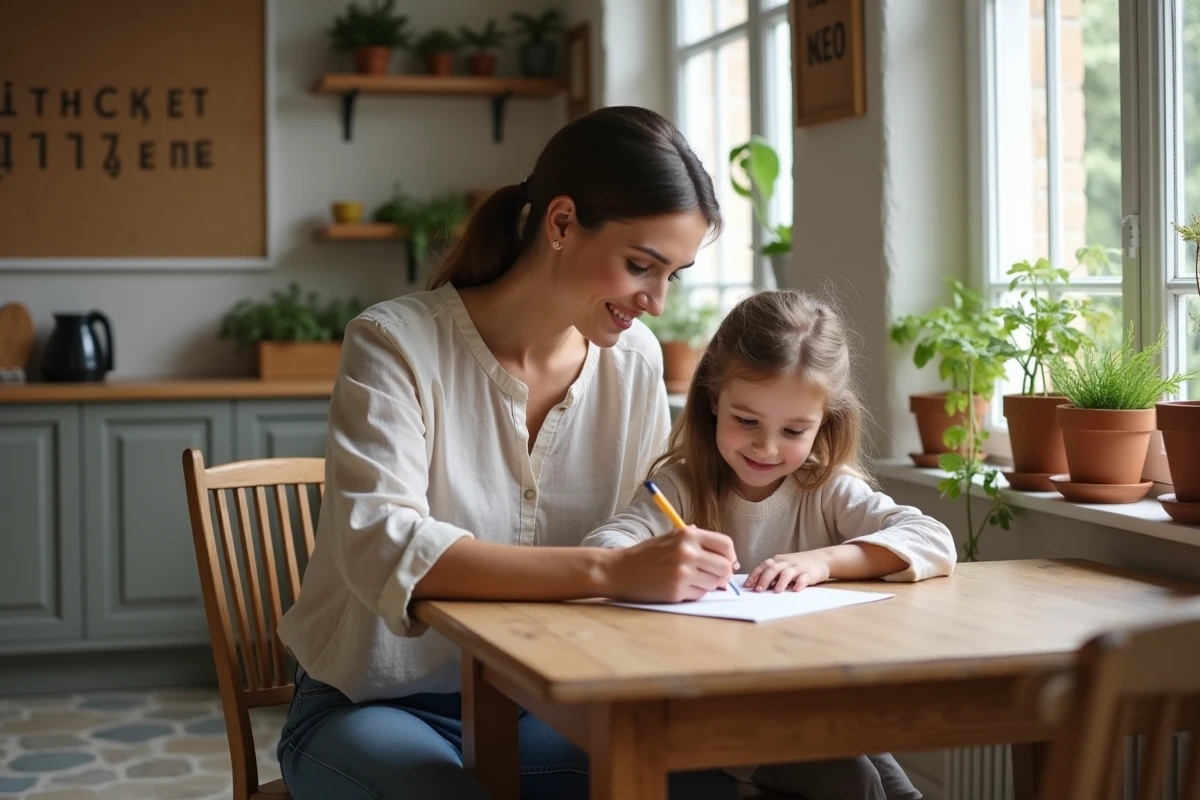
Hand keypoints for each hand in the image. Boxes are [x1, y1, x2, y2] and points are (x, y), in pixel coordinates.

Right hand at [606, 526, 738, 602]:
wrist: (619, 570)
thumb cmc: (646, 555)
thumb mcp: (671, 537)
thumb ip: (697, 541)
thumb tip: (727, 555)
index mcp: (688, 535)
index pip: (725, 544)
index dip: (730, 556)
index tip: (727, 562)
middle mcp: (687, 552)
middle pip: (725, 567)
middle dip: (723, 574)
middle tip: (715, 577)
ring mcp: (682, 573)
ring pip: (714, 583)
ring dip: (708, 584)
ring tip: (691, 580)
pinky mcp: (676, 591)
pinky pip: (700, 595)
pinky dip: (694, 593)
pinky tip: (680, 587)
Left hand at [744, 551, 830, 592]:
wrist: (822, 559)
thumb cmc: (798, 565)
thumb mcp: (784, 566)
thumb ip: (772, 574)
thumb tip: (757, 586)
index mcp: (777, 560)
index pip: (763, 566)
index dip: (754, 575)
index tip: (747, 586)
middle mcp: (786, 562)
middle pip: (772, 569)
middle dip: (764, 580)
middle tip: (758, 590)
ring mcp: (798, 567)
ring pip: (787, 573)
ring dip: (781, 582)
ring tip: (776, 591)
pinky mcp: (809, 573)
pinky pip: (804, 578)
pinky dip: (799, 583)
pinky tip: (796, 589)